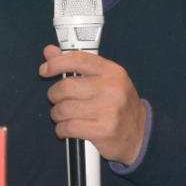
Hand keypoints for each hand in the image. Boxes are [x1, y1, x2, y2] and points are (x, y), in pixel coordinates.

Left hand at [39, 45, 146, 165]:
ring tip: (63, 115)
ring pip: (64, 109)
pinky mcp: (103, 131)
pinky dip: (62, 129)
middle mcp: (112, 88)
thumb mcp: (104, 79)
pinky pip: (68, 128)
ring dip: (57, 114)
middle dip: (54, 95)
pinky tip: (67, 128)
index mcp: (112, 71)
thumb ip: (77, 65)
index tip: (45, 69)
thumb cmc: (119, 104)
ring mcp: (109, 110)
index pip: (79, 59)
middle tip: (57, 99)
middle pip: (66, 87)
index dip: (56, 63)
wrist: (140, 134)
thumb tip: (50, 51)